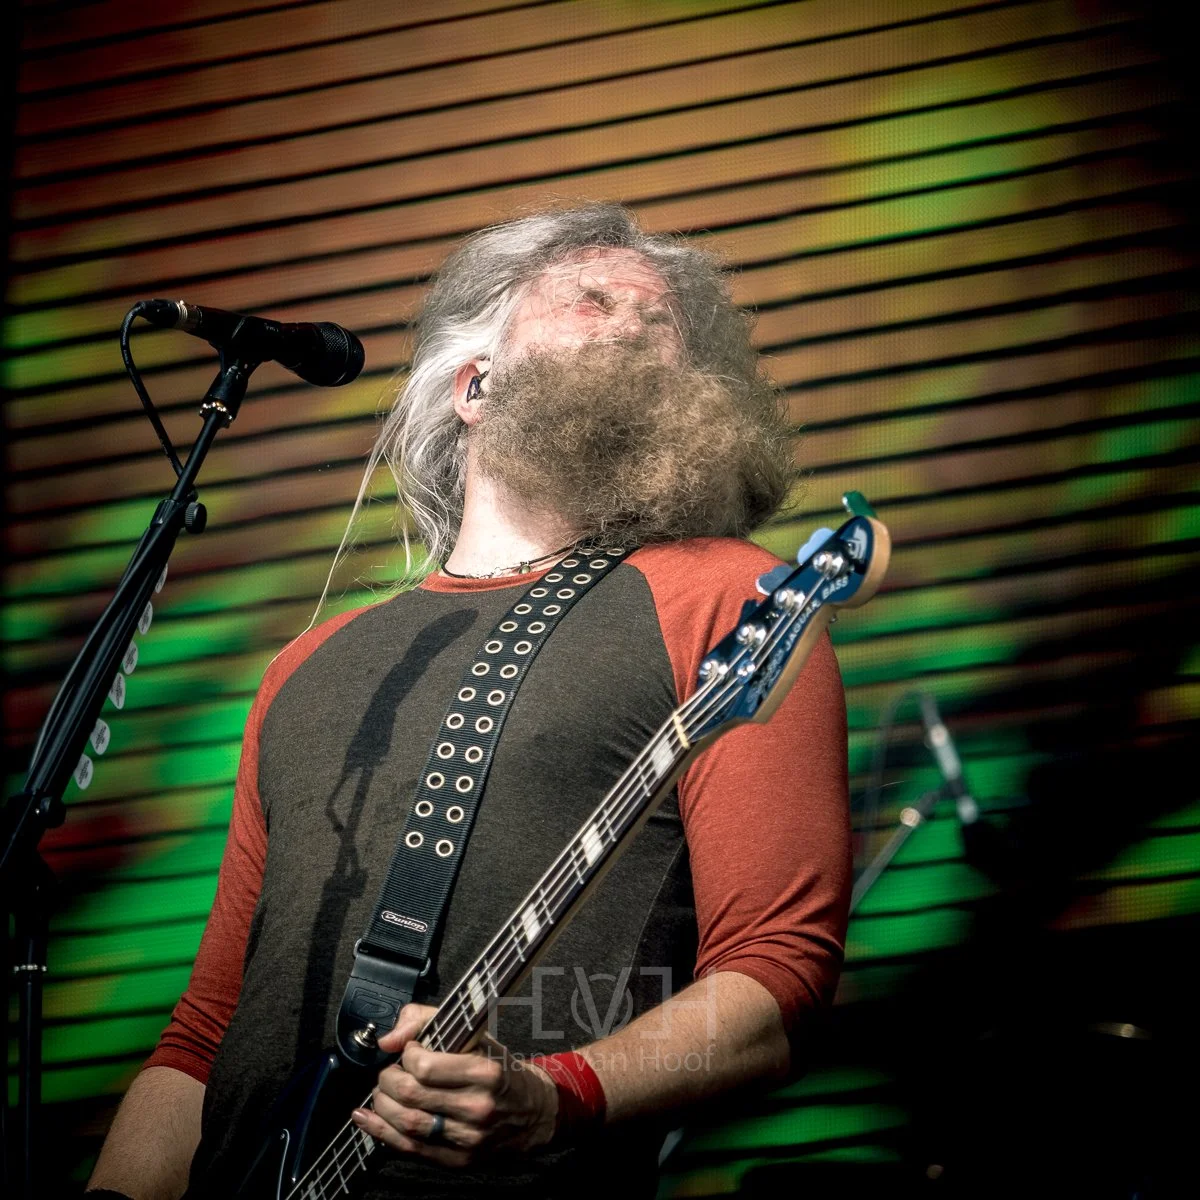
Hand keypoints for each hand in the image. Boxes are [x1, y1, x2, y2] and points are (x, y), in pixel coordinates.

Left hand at [352, 1003, 558, 1167]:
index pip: (425, 1067)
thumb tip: (388, 1039)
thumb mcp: (475, 1034)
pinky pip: (411, 1149)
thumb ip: (427, 1021)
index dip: (406, 1055)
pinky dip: (381, 1133)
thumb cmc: (499, 1069)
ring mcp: (468, 1138)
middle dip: (387, 1080)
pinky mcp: (459, 1160)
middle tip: (388, 1072)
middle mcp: (478, 1107)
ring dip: (382, 1106)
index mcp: (485, 1072)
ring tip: (381, 1093)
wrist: (532, 1111)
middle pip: (411, 1096)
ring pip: (407, 1125)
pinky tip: (367, 1119)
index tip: (408, 1051)